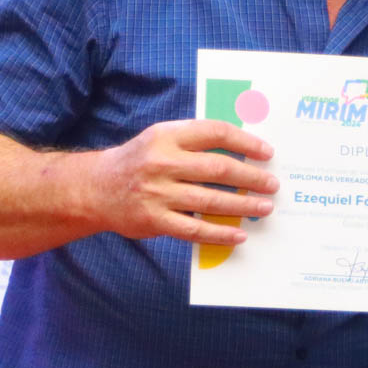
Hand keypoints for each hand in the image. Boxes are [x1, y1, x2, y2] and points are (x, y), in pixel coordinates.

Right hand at [86, 119, 276, 245]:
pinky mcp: (154, 220)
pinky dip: (219, 233)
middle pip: (218, 169)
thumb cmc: (139, 160)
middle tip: (272, 184)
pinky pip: (194, 229)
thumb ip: (194, 140)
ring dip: (242, 205)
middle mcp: (162, 162)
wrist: (96, 188)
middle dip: (251, 177)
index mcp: (167, 136)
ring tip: (265, 207)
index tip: (266, 152)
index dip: (245, 142)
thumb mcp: (160, 138)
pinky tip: (239, 234)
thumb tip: (241, 149)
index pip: (215, 133)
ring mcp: (158, 193)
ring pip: (210, 200)